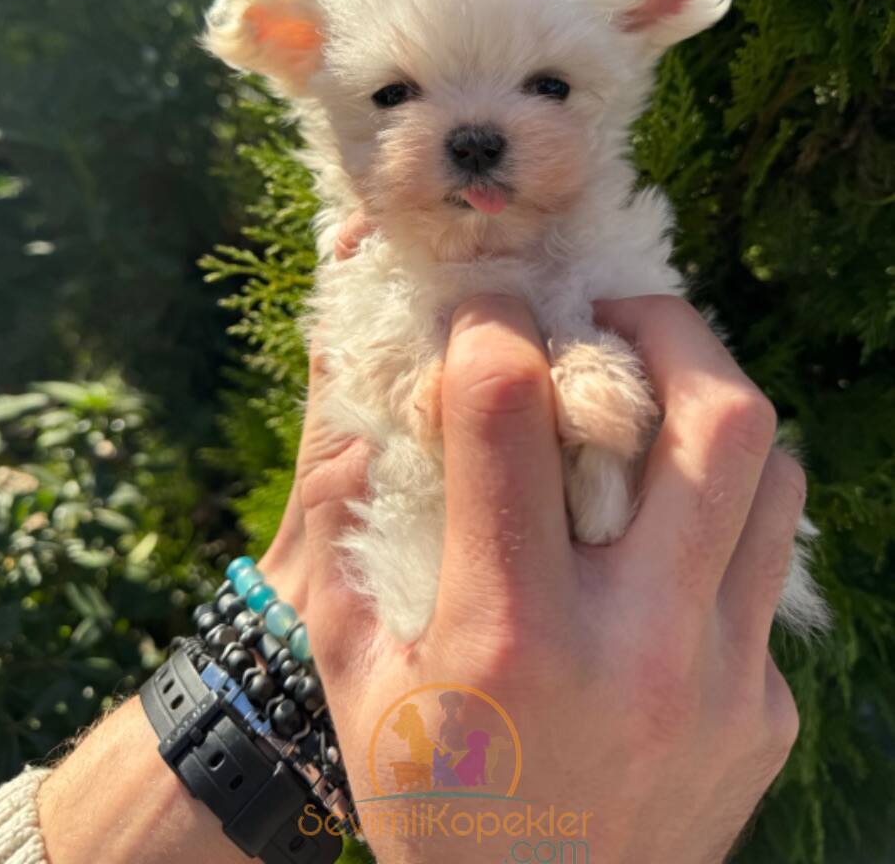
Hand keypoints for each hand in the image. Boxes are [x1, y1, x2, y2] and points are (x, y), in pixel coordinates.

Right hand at [260, 293, 803, 863]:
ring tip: (652, 416)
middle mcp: (638, 646)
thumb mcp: (358, 682)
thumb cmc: (431, 811)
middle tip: (615, 323)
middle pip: (715, 418)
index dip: (493, 329)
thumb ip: (353, 541)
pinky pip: (767, 569)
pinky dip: (718, 520)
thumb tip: (373, 411)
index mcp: (509, 632)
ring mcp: (725, 680)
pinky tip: (661, 547)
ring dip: (712, 413)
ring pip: (773, 475)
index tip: (486, 315)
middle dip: (668, 326)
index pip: (510, 415)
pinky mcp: (768, 711)